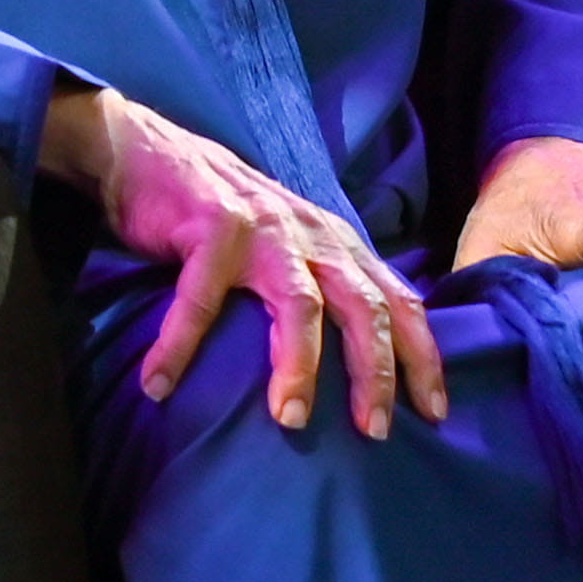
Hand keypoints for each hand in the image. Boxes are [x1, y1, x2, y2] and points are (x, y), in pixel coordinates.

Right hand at [43, 82, 445, 437]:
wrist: (149, 150)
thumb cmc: (220, 215)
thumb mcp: (288, 245)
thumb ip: (320, 284)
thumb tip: (351, 361)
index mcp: (335, 244)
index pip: (398, 301)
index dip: (422, 356)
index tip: (434, 412)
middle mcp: (310, 235)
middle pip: (364, 307)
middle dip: (375, 372)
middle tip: (375, 431)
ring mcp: (264, 229)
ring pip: (301, 304)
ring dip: (300, 366)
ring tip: (291, 419)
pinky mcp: (213, 226)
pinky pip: (199, 299)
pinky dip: (178, 346)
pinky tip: (157, 386)